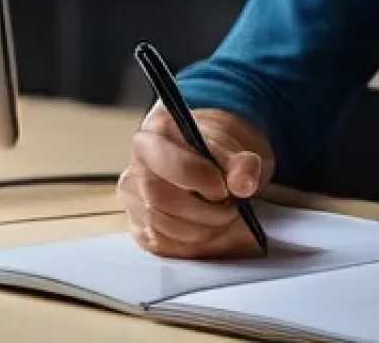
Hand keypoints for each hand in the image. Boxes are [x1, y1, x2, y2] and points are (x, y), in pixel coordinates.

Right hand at [118, 103, 275, 258]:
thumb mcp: (236, 150)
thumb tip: (243, 183)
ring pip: (159, 224)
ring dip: (200, 229)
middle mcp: (137, 167)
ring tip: (225, 218)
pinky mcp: (141, 228)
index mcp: (155, 133)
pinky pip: (162, 244)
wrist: (215, 167)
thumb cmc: (219, 154)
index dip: (194, 176)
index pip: (165, 159)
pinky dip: (192, 243)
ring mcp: (134, 200)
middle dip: (201, 210)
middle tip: (231, 209)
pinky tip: (212, 230)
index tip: (223, 188)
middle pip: (158, 197)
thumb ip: (243, 164)